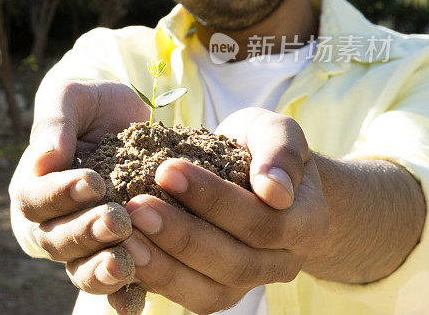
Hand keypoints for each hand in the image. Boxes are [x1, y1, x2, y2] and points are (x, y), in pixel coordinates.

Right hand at [9, 80, 149, 293]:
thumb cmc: (93, 104)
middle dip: (85, 233)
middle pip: (55, 240)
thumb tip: (44, 157)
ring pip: (80, 269)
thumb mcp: (72, 96)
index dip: (59, 195)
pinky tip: (138, 299)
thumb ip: (55, 121)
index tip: (93, 182)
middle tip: (118, 220)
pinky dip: (122, 296)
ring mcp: (82, 244)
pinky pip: (112, 286)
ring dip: (101, 269)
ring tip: (126, 262)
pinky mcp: (114, 255)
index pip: (33, 200)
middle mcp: (50, 221)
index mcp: (32, 185)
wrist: (134, 119)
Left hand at [109, 108, 329, 313]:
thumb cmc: (262, 148)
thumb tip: (275, 190)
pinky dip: (153, 279)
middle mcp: (281, 264)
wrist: (254, 176)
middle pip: (233, 262)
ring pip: (208, 291)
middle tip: (135, 206)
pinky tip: (122, 254)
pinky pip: (186, 296)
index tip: (166, 168)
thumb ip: (280, 151)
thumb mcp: (275, 132)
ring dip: (162, 266)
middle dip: (181, 234)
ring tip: (123, 237)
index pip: (261, 220)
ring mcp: (248, 285)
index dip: (214, 199)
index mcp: (306, 224)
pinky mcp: (215, 292)